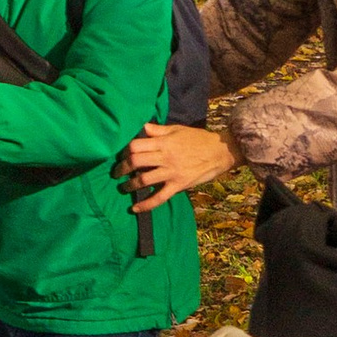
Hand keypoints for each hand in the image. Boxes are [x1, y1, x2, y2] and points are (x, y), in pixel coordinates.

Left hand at [123, 121, 237, 213]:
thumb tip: (141, 127)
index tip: (121, 155)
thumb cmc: (198, 139)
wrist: (220, 152)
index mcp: (163, 142)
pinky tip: (135, 209)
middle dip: (121, 168)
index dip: (124, 151)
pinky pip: (159, 197)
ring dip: (129, 185)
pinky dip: (146, 204)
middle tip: (116, 173)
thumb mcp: (177, 129)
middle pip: (135, 162)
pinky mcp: (178, 185)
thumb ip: (157, 130)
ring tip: (123, 188)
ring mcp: (171, 172)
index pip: (135, 145)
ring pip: (143, 180)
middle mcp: (165, 157)